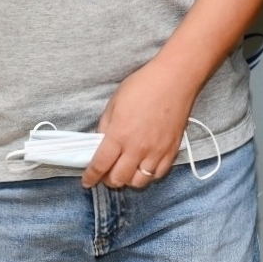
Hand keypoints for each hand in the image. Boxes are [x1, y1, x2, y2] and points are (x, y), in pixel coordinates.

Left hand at [87, 54, 199, 188]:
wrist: (175, 79)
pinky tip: (143, 166)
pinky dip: (148, 175)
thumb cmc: (144, 85)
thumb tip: (100, 143)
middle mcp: (137, 148)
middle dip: (108, 180)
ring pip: (138, 182)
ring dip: (128, 180)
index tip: (87, 181)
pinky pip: (157, 175)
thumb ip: (105, 126)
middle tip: (106, 173)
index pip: (100, 165)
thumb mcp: (115, 102)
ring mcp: (156, 152)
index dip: (91, 177)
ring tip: (126, 170)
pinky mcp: (171, 151)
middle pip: (118, 179)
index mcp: (119, 134)